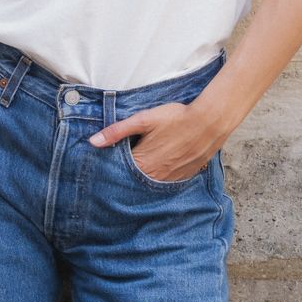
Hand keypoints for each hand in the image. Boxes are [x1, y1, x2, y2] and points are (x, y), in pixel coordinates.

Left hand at [89, 101, 214, 183]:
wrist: (209, 122)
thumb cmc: (175, 118)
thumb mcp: (144, 120)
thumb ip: (117, 131)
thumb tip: (93, 141)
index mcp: (142, 164)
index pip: (118, 172)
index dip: (112, 166)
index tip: (106, 162)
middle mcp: (155, 177)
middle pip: (133, 180)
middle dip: (126, 174)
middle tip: (124, 163)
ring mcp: (170, 180)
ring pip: (149, 183)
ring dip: (143, 177)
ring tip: (142, 164)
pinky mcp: (183, 177)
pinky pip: (165, 183)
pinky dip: (159, 177)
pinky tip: (159, 166)